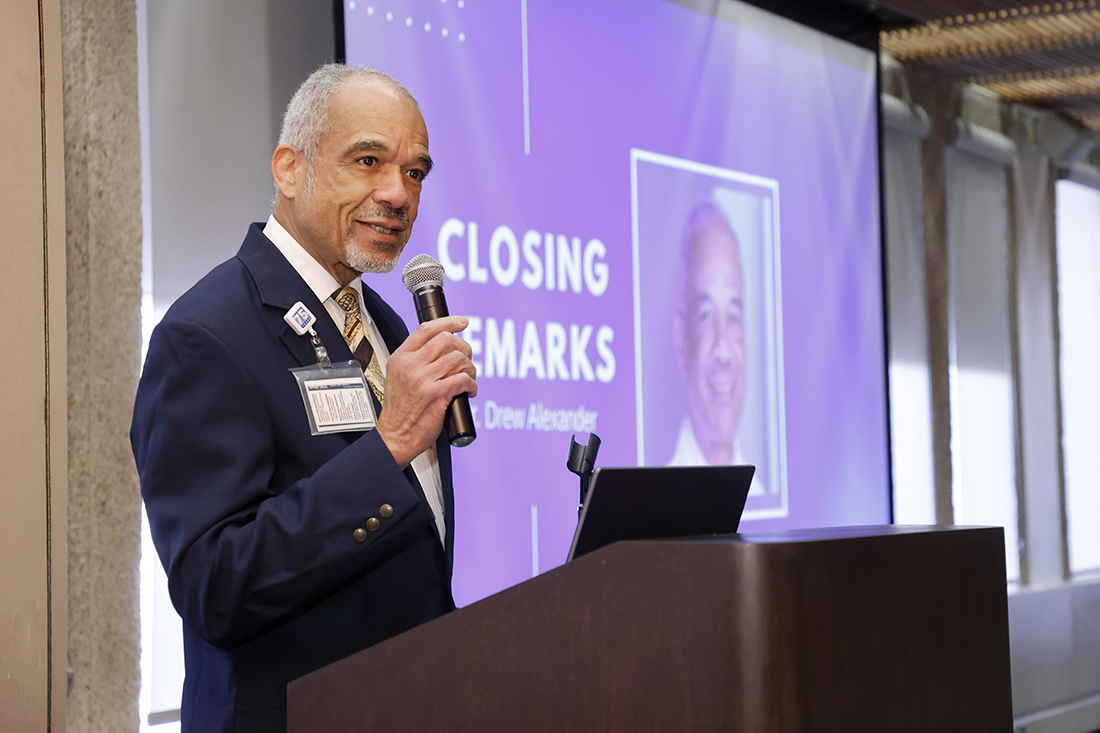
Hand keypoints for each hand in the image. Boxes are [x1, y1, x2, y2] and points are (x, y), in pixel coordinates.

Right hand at [375, 315, 477, 467]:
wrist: (395, 436)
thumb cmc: (400, 411)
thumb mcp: (398, 376)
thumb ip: (415, 360)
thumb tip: (442, 347)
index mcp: (401, 357)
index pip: (426, 329)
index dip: (449, 322)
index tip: (462, 322)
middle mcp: (411, 365)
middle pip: (447, 340)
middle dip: (464, 348)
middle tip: (466, 359)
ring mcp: (423, 379)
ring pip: (458, 359)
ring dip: (470, 368)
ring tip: (468, 378)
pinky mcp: (436, 395)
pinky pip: (463, 379)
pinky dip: (472, 384)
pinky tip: (469, 391)